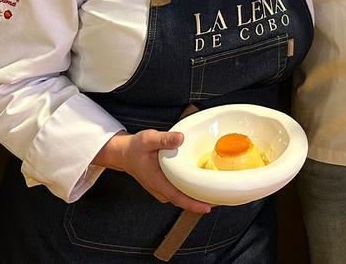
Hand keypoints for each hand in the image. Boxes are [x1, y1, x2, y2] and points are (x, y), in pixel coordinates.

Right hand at [93, 130, 213, 213]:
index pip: (178, 198)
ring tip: (215, 191)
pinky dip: (191, 189)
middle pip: (183, 200)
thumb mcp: (148, 139)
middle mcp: (160, 189)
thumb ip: (164, 139)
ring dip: (197, 196)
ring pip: (182, 196)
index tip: (208, 207)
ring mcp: (162, 189)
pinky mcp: (165, 185)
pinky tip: (202, 183)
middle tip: (221, 196)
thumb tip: (180, 138)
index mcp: (157, 182)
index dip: (193, 204)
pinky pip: (180, 191)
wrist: (124, 154)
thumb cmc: (135, 148)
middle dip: (201, 201)